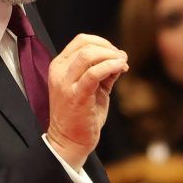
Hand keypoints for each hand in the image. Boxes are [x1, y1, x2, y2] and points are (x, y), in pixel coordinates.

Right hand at [46, 34, 127, 170]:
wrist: (69, 141)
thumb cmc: (80, 116)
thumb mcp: (91, 88)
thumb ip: (103, 71)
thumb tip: (120, 57)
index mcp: (60, 66)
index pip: (81, 40)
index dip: (103, 43)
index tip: (116, 54)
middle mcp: (59, 71)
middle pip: (86, 44)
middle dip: (110, 49)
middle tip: (122, 59)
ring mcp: (65, 83)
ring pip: (89, 55)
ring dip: (111, 56)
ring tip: (123, 64)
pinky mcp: (76, 95)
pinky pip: (94, 73)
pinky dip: (111, 66)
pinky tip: (121, 69)